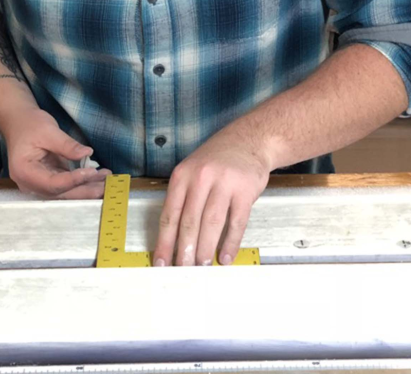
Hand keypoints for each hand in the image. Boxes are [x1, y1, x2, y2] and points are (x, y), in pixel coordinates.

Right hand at [2, 109, 108, 198]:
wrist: (20, 123)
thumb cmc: (30, 125)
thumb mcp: (48, 130)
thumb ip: (67, 145)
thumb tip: (87, 153)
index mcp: (25, 172)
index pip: (52, 184)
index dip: (73, 180)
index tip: (92, 172)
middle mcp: (30, 184)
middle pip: (61, 193)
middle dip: (85, 190)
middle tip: (106, 185)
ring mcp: (39, 184)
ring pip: (66, 192)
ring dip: (87, 187)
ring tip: (107, 180)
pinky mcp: (49, 180)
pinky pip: (67, 185)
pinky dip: (83, 182)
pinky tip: (99, 177)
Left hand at [153, 132, 270, 266]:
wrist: (248, 140)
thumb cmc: (217, 159)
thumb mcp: (192, 170)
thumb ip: (183, 198)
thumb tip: (174, 238)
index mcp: (182, 176)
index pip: (169, 215)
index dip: (164, 241)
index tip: (161, 261)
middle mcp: (201, 178)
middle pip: (189, 221)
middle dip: (184, 250)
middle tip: (183, 269)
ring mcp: (224, 183)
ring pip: (211, 223)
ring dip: (206, 249)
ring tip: (202, 266)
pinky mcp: (245, 190)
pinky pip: (236, 222)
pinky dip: (231, 242)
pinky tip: (226, 256)